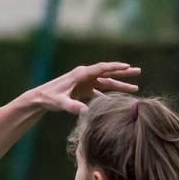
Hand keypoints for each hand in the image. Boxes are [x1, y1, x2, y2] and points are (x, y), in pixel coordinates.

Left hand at [24, 61, 140, 115]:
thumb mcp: (61, 103)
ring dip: (120, 85)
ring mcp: (84, 83)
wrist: (40, 98)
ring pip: (106, 83)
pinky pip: (99, 92)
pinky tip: (117, 101)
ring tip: (135, 88)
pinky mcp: (83, 90)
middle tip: (138, 71)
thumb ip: (73, 106)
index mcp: (81, 74)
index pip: (102, 68)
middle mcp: (84, 76)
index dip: (115, 67)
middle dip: (123, 73)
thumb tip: (85, 112)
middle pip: (108, 73)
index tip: (128, 67)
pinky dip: (109, 95)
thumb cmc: (49, 98)